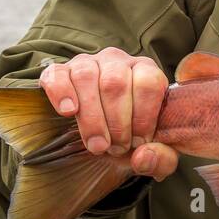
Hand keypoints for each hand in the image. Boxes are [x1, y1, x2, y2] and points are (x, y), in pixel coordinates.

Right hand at [39, 48, 178, 180]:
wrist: (102, 135)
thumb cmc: (131, 136)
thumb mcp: (153, 149)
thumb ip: (162, 157)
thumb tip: (144, 156)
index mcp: (146, 70)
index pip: (149, 82)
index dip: (143, 116)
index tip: (139, 142)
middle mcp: (117, 61)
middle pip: (116, 83)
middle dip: (117, 123)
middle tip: (117, 148)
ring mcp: (86, 63)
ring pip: (86, 78)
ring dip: (92, 117)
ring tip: (97, 145)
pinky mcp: (59, 72)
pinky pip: (57, 75)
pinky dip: (61, 93)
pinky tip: (68, 112)